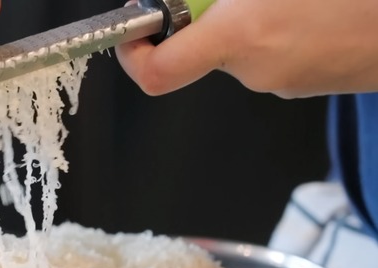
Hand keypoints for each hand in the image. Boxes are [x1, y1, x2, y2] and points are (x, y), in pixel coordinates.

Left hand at [115, 0, 377, 97]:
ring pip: (240, 44)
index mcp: (242, 36)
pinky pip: (274, 51)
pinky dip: (277, 23)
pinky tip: (314, 1)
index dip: (132, 50)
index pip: (156, 72)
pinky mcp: (310, 82)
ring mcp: (286, 81)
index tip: (134, 26)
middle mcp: (257, 70)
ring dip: (248, 12)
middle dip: (205, 9)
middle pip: (200, 46)